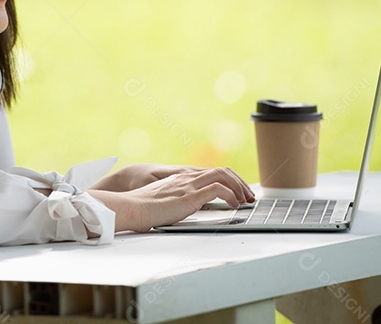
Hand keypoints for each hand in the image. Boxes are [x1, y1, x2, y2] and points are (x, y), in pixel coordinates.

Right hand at [90, 167, 253, 232]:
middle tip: (249, 196)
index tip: (238, 192)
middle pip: (223, 170)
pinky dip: (230, 195)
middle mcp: (188, 177)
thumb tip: (188, 209)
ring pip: (224, 175)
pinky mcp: (190, 195)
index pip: (212, 172)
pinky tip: (233, 205)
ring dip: (239, 187)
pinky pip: (219, 189)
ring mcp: (190, 184)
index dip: (229, 180)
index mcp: (182, 177)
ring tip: (245, 200)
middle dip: (240, 182)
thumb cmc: (143, 208)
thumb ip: (178, 200)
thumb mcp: (165, 200)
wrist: (132, 207)